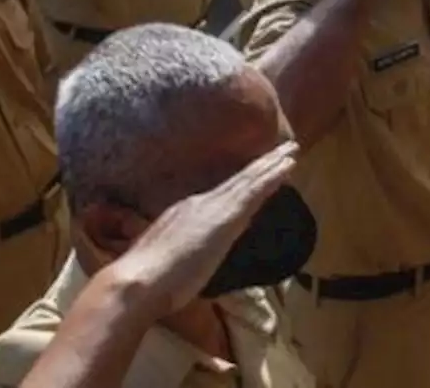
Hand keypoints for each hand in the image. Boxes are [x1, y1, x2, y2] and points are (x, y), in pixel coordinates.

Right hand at [111, 142, 297, 315]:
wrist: (139, 280)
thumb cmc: (146, 279)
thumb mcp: (166, 258)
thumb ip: (180, 251)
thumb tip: (193, 254)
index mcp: (185, 213)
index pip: (223, 195)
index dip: (243, 182)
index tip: (258, 172)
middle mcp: (199, 203)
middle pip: (238, 181)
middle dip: (262, 165)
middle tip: (284, 149)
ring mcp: (213, 208)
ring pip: (249, 181)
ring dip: (272, 165)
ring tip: (291, 152)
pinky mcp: (226, 217)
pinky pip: (254, 191)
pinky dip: (271, 177)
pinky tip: (286, 167)